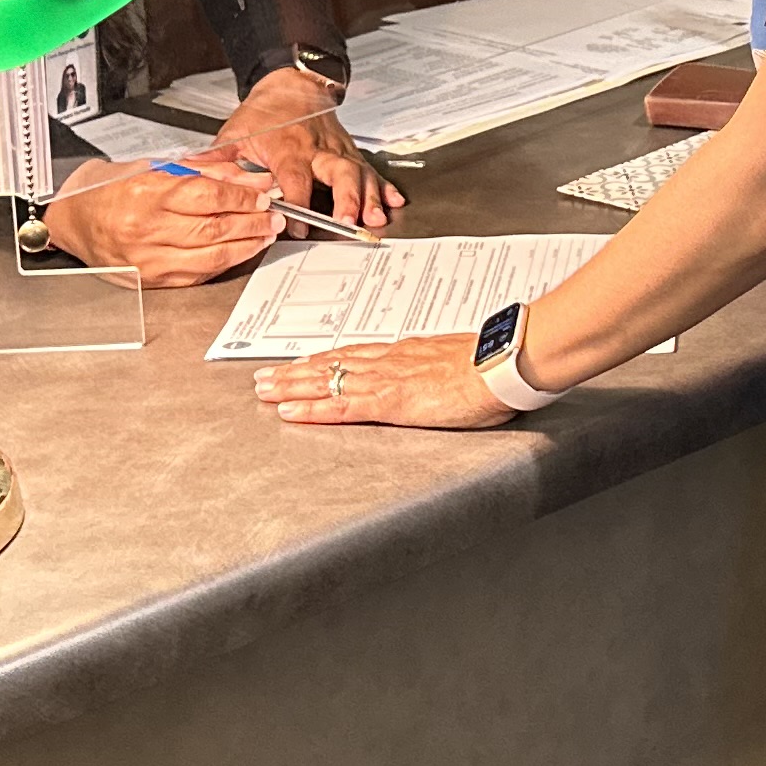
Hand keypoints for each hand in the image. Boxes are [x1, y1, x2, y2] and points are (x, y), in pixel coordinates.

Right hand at [41, 154, 280, 286]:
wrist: (73, 219)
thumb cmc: (109, 189)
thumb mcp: (156, 167)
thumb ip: (205, 172)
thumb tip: (248, 178)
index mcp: (147, 194)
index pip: (209, 196)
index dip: (242, 197)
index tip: (262, 195)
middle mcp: (147, 229)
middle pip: (215, 228)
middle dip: (253, 222)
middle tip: (273, 216)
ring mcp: (148, 259)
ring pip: (212, 256)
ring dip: (246, 245)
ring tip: (263, 234)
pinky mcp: (151, 280)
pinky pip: (197, 274)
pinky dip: (224, 263)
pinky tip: (239, 251)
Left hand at [224, 64, 399, 232]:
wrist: (291, 84)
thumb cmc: (263, 114)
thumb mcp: (234, 134)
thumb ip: (216, 160)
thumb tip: (191, 175)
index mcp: (288, 148)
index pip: (295, 178)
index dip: (298, 201)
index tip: (297, 225)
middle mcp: (318, 149)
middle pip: (337, 173)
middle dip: (346, 198)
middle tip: (348, 221)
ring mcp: (338, 151)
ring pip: (359, 173)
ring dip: (369, 196)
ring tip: (376, 218)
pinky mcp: (349, 153)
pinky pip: (370, 170)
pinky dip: (384, 186)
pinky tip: (393, 202)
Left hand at [253, 332, 519, 430]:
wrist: (501, 363)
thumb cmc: (491, 363)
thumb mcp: (461, 361)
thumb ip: (444, 368)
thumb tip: (445, 373)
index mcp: (406, 353)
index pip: (354, 355)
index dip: (324, 360)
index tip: (302, 363)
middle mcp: (388, 362)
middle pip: (331, 365)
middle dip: (295, 372)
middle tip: (265, 377)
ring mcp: (385, 381)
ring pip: (326, 382)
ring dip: (291, 387)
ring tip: (264, 391)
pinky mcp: (389, 402)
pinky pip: (341, 408)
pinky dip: (312, 410)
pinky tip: (290, 413)